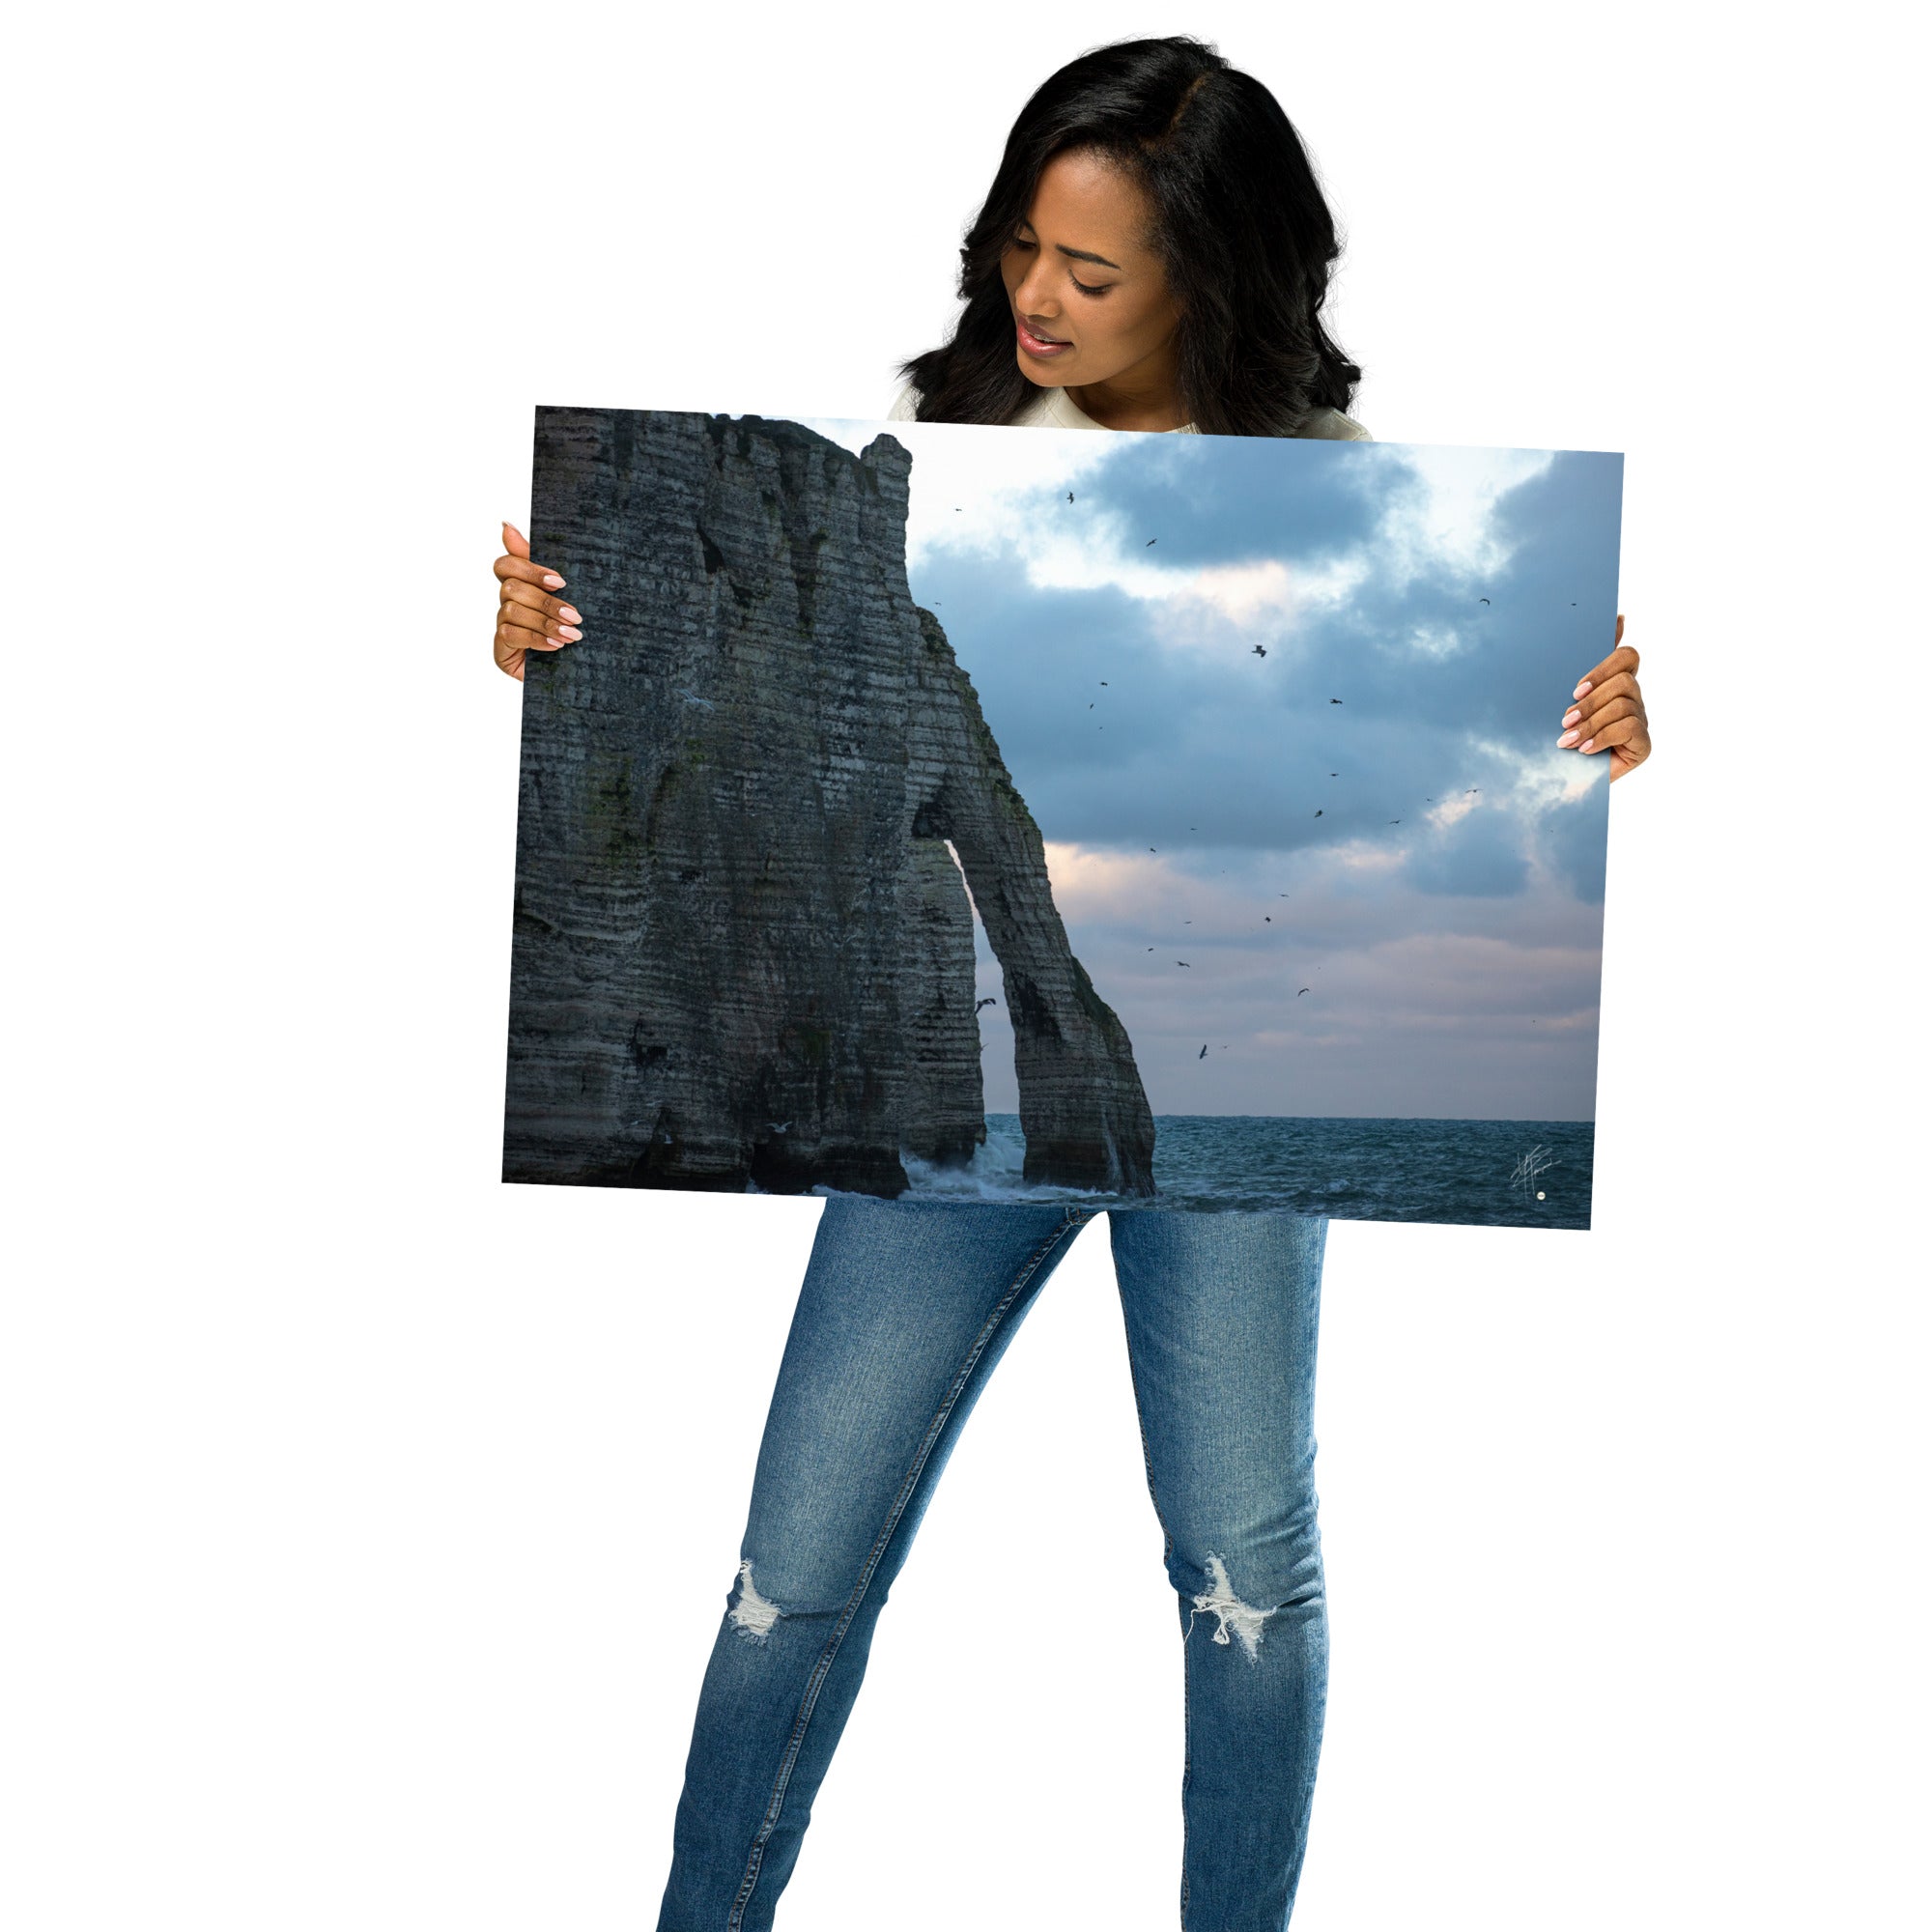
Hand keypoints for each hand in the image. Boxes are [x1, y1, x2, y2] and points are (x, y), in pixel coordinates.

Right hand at [493, 522, 581, 681]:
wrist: (578, 673)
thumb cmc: (571, 630)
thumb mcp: (565, 595)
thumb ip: (540, 564)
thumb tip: (505, 524)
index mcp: (521, 586)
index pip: (506, 565)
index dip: (529, 569)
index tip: (560, 582)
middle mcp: (507, 604)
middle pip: (511, 587)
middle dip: (546, 601)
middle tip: (575, 615)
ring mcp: (502, 627)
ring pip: (511, 610)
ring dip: (545, 622)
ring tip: (572, 635)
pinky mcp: (501, 650)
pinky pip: (510, 635)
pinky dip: (536, 638)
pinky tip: (555, 646)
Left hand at [1558, 615, 1649, 780]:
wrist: (1559, 781)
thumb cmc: (1560, 737)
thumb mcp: (1561, 702)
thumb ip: (1578, 670)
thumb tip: (1612, 620)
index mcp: (1615, 683)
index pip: (1627, 656)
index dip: (1604, 666)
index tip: (1576, 688)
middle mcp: (1633, 698)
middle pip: (1624, 680)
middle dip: (1590, 701)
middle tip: (1565, 719)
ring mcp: (1641, 720)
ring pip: (1623, 704)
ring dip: (1591, 722)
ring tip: (1568, 739)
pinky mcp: (1643, 744)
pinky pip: (1630, 727)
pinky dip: (1602, 737)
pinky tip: (1584, 749)